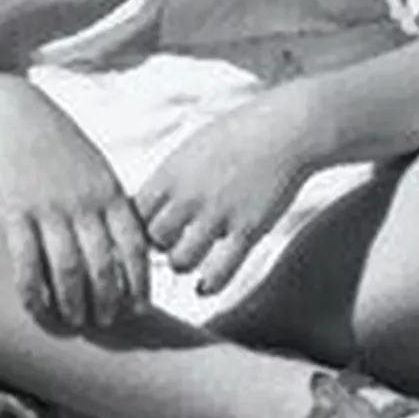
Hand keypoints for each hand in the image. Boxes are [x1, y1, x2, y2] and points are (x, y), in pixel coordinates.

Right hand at [0, 84, 150, 331]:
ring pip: (67, 269)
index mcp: (109, 191)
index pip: (134, 246)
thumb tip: (134, 247)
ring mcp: (49, 207)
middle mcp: (83, 202)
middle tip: (104, 322)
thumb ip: (113, 204)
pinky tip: (35, 307)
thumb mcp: (96, 167)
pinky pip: (26, 261)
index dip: (139, 282)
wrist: (11, 114)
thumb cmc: (58, 144)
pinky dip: (32, 291)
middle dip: (106, 301)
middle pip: (103, 265)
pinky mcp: (15, 210)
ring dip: (72, 302)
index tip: (139, 308)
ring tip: (74, 319)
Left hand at [135, 90, 310, 299]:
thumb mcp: (192, 148)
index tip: (146, 229)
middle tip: (168, 245)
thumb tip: (147, 202)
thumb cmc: (236, 135)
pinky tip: (204, 287)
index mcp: (173, 171)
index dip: (137, 226)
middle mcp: (190, 194)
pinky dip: (209, 284)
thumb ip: (170, 177)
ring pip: (181, 260)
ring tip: (188, 258)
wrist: (283, 130)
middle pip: (154, 239)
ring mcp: (218, 214)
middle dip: (158, 246)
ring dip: (181, 264)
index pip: (135, 212)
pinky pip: (220, 271)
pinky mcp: (247, 230)